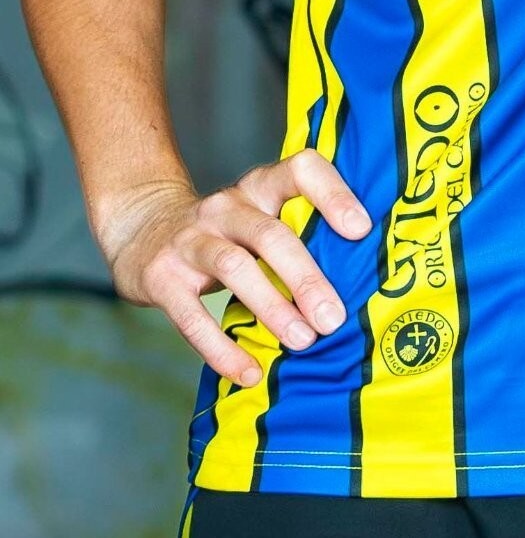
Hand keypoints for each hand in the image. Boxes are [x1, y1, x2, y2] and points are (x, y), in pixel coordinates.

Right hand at [96, 150, 372, 387]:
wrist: (140, 230)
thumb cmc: (226, 232)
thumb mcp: (259, 216)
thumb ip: (301, 233)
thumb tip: (367, 277)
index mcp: (259, 187)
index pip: (300, 169)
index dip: (333, 193)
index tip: (361, 230)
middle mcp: (226, 206)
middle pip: (270, 233)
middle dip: (305, 276)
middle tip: (334, 317)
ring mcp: (191, 239)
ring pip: (235, 268)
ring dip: (272, 307)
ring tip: (303, 341)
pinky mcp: (161, 277)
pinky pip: (192, 317)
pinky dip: (222, 350)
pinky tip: (249, 372)